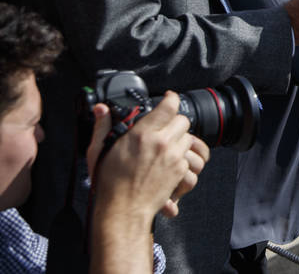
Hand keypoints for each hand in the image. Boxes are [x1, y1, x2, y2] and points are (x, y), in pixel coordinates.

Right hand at [88, 92, 209, 220]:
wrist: (123, 210)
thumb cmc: (109, 183)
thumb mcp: (100, 151)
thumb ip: (103, 127)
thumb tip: (101, 110)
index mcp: (142, 134)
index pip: (168, 106)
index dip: (171, 99)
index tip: (169, 98)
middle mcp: (161, 142)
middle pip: (183, 120)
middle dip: (175, 122)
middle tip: (165, 127)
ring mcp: (173, 157)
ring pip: (188, 138)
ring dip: (179, 140)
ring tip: (165, 146)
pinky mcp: (180, 171)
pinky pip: (188, 157)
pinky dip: (180, 158)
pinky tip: (168, 162)